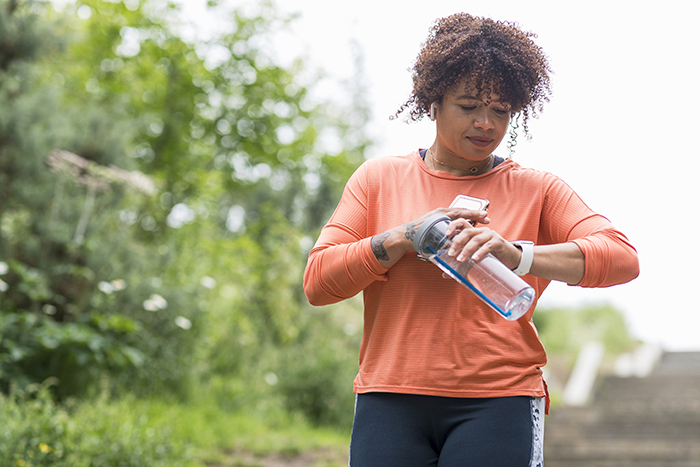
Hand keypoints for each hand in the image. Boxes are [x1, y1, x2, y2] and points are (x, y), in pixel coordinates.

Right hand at [371, 208, 490, 268]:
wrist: (403, 237)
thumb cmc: (417, 236)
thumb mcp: (432, 231)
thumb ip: (443, 232)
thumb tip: (453, 239)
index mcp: (441, 213)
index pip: (460, 212)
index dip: (473, 214)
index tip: (485, 217)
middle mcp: (441, 213)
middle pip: (462, 212)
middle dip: (476, 215)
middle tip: (488, 218)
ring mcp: (438, 217)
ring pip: (458, 215)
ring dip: (471, 217)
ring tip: (483, 220)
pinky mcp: (435, 223)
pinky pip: (451, 223)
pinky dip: (461, 225)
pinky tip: (469, 229)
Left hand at [443, 218, 521, 269]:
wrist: (510, 258)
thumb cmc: (491, 257)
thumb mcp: (474, 258)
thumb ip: (461, 264)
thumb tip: (445, 274)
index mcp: (474, 232)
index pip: (461, 223)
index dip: (453, 226)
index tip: (446, 235)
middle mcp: (481, 231)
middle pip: (466, 232)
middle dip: (457, 242)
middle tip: (451, 254)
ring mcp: (490, 235)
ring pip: (476, 239)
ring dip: (466, 250)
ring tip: (460, 260)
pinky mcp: (498, 242)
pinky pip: (488, 246)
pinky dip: (480, 252)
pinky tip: (474, 259)